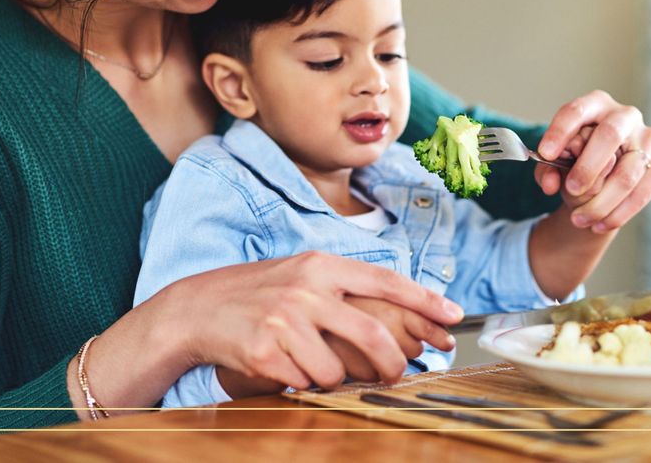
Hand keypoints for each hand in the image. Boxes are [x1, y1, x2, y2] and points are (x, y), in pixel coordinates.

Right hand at [167, 251, 463, 391]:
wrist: (197, 307)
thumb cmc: (258, 294)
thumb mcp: (301, 276)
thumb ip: (342, 291)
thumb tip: (393, 316)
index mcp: (321, 266)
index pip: (384, 281)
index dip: (423, 300)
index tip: (453, 316)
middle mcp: (307, 289)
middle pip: (372, 335)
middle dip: (392, 364)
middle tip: (395, 375)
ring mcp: (286, 320)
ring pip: (337, 370)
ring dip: (329, 376)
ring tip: (305, 360)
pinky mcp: (267, 351)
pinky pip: (304, 383)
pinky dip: (298, 382)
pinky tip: (279, 363)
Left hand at [532, 89, 650, 232]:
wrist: (608, 170)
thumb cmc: (578, 158)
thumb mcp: (556, 160)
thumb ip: (546, 168)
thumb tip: (550, 183)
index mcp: (596, 104)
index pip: (576, 111)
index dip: (560, 131)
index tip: (546, 154)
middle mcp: (626, 116)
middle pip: (610, 135)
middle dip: (588, 166)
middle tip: (571, 189)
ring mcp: (649, 138)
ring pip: (628, 172)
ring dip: (602, 202)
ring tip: (579, 219)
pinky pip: (644, 191)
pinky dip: (621, 212)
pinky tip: (601, 225)